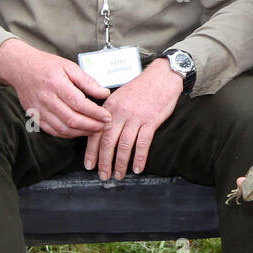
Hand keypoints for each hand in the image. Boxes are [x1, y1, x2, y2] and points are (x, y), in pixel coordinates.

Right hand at [0, 38, 111, 137]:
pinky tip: (80, 131)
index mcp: (56, 84)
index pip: (79, 104)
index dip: (95, 113)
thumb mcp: (69, 67)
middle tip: (105, 126)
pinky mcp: (35, 117)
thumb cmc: (47, 65)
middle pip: (72, 119)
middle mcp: (46, 99)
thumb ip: (87, 81)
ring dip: (82, 132)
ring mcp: (39, 110)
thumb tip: (104, 94)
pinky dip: (68, 134)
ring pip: (63, 129)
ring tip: (96, 130)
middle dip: (92, 126)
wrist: (20, 67)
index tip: (107, 116)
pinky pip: (53, 131)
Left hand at [84, 60, 182, 178]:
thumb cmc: (142, 88)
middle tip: (103, 175)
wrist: (162, 77)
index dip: (91, 152)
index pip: (96, 132)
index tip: (90, 165)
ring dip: (120, 163)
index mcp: (110, 107)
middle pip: (108, 142)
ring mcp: (135, 117)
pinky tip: (138, 168)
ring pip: (124, 145)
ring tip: (118, 175)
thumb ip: (111, 113)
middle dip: (104, 162)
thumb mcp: (120, 96)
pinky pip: (143, 143)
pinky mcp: (151, 121)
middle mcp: (120, 113)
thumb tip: (102, 133)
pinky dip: (139, 158)